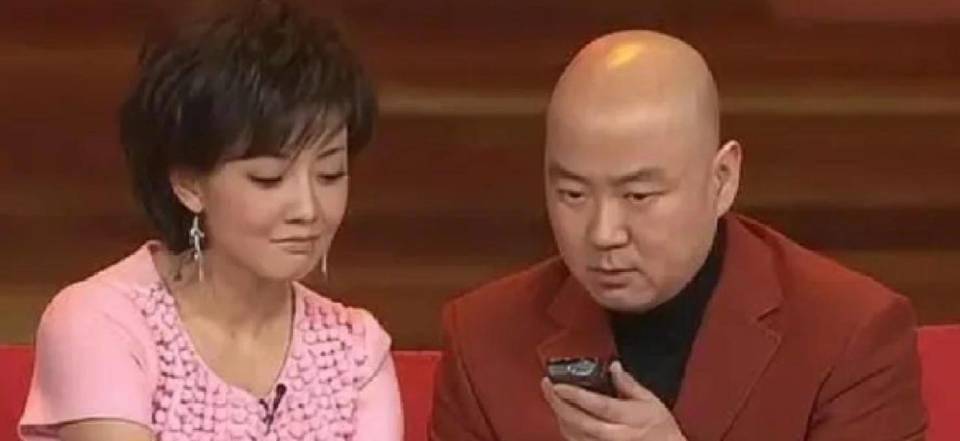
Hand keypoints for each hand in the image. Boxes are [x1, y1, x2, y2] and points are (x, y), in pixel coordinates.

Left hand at [541, 361, 685, 440]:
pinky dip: (567, 429)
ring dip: (560, 416)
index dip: (576, 395)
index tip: (558, 384)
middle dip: (559, 404)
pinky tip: (563, 416)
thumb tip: (613, 367)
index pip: (598, 406)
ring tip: (552, 397)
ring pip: (574, 435)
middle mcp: (615, 435)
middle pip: (580, 422)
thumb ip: (629, 385)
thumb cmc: (661, 428)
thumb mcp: (651, 402)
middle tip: (546, 386)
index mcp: (630, 418)